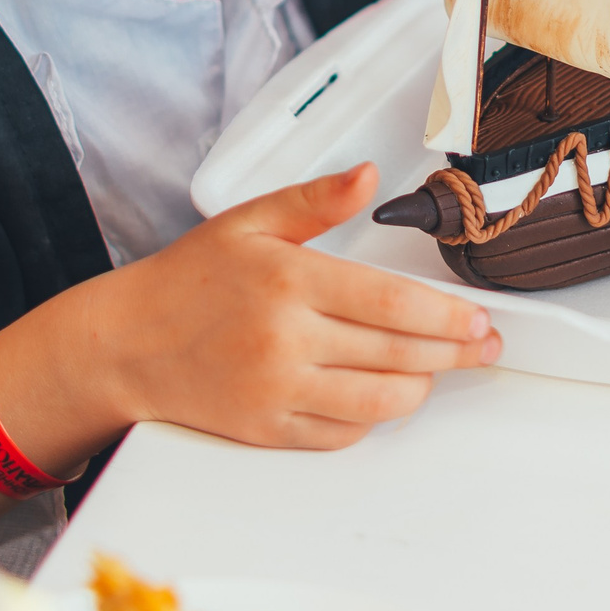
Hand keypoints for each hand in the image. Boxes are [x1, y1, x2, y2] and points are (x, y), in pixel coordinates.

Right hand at [0, 164, 500, 459]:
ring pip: (378, 401)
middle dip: (454, 353)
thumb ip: (315, 199)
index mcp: (288, 281)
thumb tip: (368, 176)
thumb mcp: (248, 221)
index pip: (391, 303)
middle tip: (484, 347)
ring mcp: (276, 391)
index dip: (446, 316)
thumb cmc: (187, 281)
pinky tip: (380, 395)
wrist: (125, 345)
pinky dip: (370, 417)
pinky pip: (341, 434)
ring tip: (436, 369)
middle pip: (397, 354)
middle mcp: (285, 340)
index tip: (477, 320)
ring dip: (419, 387)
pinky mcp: (266, 430)